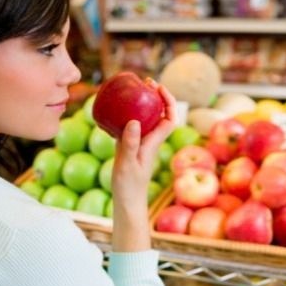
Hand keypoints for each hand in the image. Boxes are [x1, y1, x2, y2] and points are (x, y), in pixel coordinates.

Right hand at [111, 83, 176, 207]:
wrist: (127, 202)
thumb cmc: (129, 186)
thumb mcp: (127, 164)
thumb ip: (130, 144)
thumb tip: (135, 121)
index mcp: (153, 142)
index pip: (169, 118)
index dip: (168, 101)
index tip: (158, 87)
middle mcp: (149, 141)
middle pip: (159, 114)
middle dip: (156, 97)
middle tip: (144, 83)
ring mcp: (139, 144)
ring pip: (146, 119)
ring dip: (142, 104)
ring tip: (132, 90)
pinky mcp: (129, 147)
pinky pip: (131, 126)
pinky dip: (127, 115)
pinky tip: (115, 111)